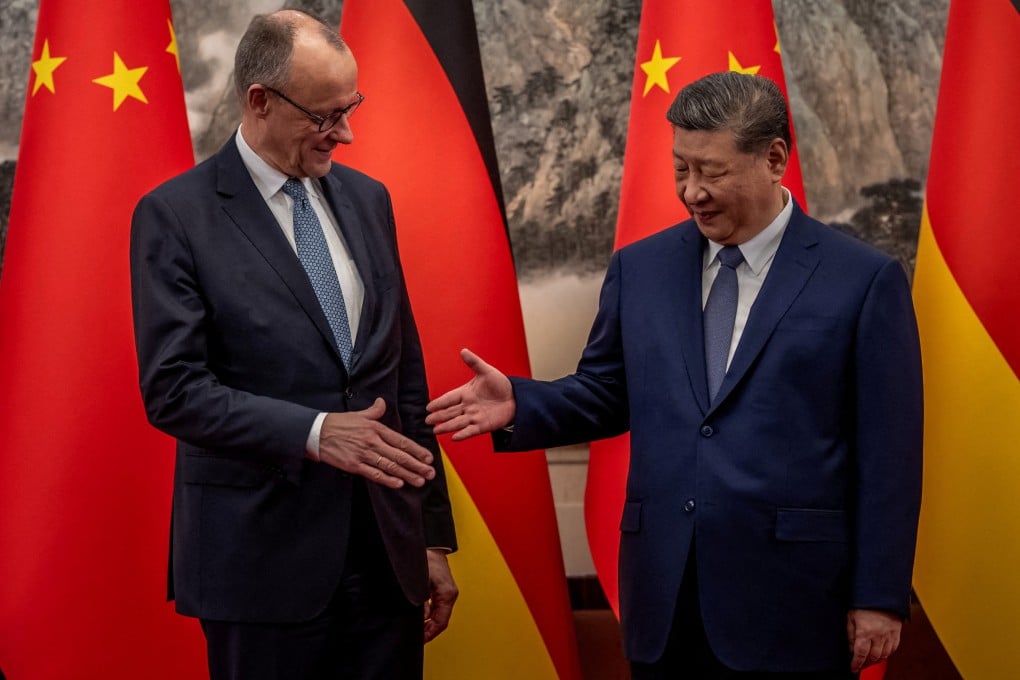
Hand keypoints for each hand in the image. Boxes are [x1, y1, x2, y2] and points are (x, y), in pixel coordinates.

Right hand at [318, 398, 435, 488]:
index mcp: (376, 429)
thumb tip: (382, 402)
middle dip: (417, 465)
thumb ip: (374, 411)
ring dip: (407, 474)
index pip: (401, 441)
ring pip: (390, 466)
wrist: (316, 432)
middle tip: (430, 473)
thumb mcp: (359, 414)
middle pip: (399, 455)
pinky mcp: (353, 465)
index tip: (428, 458)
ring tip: (420, 480)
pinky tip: (399, 484)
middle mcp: (372, 441)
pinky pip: (374, 473)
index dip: (416, 450)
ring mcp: (363, 454)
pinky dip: (387, 479)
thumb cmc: (338, 423)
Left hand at [424, 549, 457, 642]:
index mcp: (447, 594)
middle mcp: (450, 594)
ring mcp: (447, 591)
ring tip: (417, 628)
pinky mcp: (441, 588)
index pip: (441, 621)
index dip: (431, 633)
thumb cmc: (425, 559)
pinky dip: (429, 613)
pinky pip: (436, 606)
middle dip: (429, 630)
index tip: (422, 640)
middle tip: (417, 637)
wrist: (429, 544)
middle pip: (441, 619)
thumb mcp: (420, 583)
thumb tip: (421, 618)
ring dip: (428, 622)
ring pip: (438, 613)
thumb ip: (421, 603)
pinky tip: (420, 616)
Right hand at [425, 348, 514, 439]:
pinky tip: (454, 437)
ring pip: (457, 422)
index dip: (439, 403)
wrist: (516, 398)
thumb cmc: (500, 384)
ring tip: (435, 431)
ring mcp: (474, 417)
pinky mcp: (482, 426)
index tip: (428, 407)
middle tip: (427, 420)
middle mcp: (468, 406)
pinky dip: (462, 434)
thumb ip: (474, 363)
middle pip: (450, 412)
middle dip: (439, 416)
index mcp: (466, 393)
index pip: (449, 398)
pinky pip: (470, 431)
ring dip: (446, 426)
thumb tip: (463, 350)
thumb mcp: (486, 371)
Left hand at [847, 608, 901, 671]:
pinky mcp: (896, 633)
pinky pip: (893, 649)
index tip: (853, 668)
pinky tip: (881, 654)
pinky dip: (887, 654)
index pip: (860, 653)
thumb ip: (850, 633)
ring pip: (883, 655)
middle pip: (872, 657)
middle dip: (865, 663)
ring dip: (876, 660)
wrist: (882, 594)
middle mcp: (878, 635)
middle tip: (860, 665)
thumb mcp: (851, 616)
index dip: (856, 663)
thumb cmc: (864, 603)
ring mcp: (889, 635)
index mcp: (865, 631)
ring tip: (869, 660)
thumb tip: (850, 648)